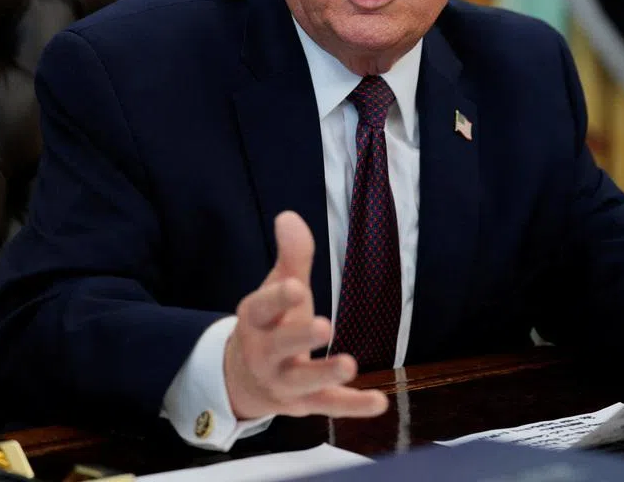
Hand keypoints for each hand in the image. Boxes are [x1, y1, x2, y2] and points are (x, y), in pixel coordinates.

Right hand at [224, 210, 389, 420]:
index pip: (261, 308)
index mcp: (255, 320)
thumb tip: (289, 217)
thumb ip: (291, 256)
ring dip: (325, 374)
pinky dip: (353, 406)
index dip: (277, 298)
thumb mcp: (277, 287)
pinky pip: (328, 406)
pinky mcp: (304, 404)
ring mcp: (283, 382)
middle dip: (300, 337)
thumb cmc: (269, 324)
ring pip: (302, 381)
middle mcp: (264, 353)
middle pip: (279, 346)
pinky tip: (380, 402)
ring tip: (349, 365)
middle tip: (324, 326)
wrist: (243, 379)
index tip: (295, 286)